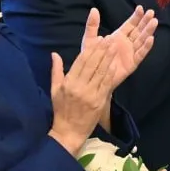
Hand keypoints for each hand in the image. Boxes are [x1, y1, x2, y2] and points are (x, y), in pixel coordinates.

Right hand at [49, 13, 118, 155]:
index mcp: (68, 83)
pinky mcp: (99, 102)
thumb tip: (54, 54)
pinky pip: (106, 85)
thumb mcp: (54, 89)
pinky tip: (115, 65)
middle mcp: (79, 87)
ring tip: (114, 48)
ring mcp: (90, 95)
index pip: (81, 62)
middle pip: (92, 65)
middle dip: (102, 51)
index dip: (91, 49)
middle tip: (109, 39)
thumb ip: (56, 70)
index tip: (98, 39)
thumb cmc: (61, 109)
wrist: (68, 131)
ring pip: (101, 73)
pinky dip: (110, 74)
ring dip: (108, 59)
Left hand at [81, 6, 156, 89]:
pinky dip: (146, 47)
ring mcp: (130, 53)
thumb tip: (94, 9)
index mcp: (118, 37)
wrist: (92, 77)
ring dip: (148, 31)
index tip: (140, 8)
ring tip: (154, 22)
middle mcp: (126, 44)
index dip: (135, 17)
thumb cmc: (90, 58)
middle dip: (145, 22)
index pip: (130, 25)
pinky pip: (140, 54)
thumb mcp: (89, 40)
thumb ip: (92, 25)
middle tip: (151, 12)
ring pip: (142, 40)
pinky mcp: (131, 64)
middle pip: (139, 31)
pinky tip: (151, 39)